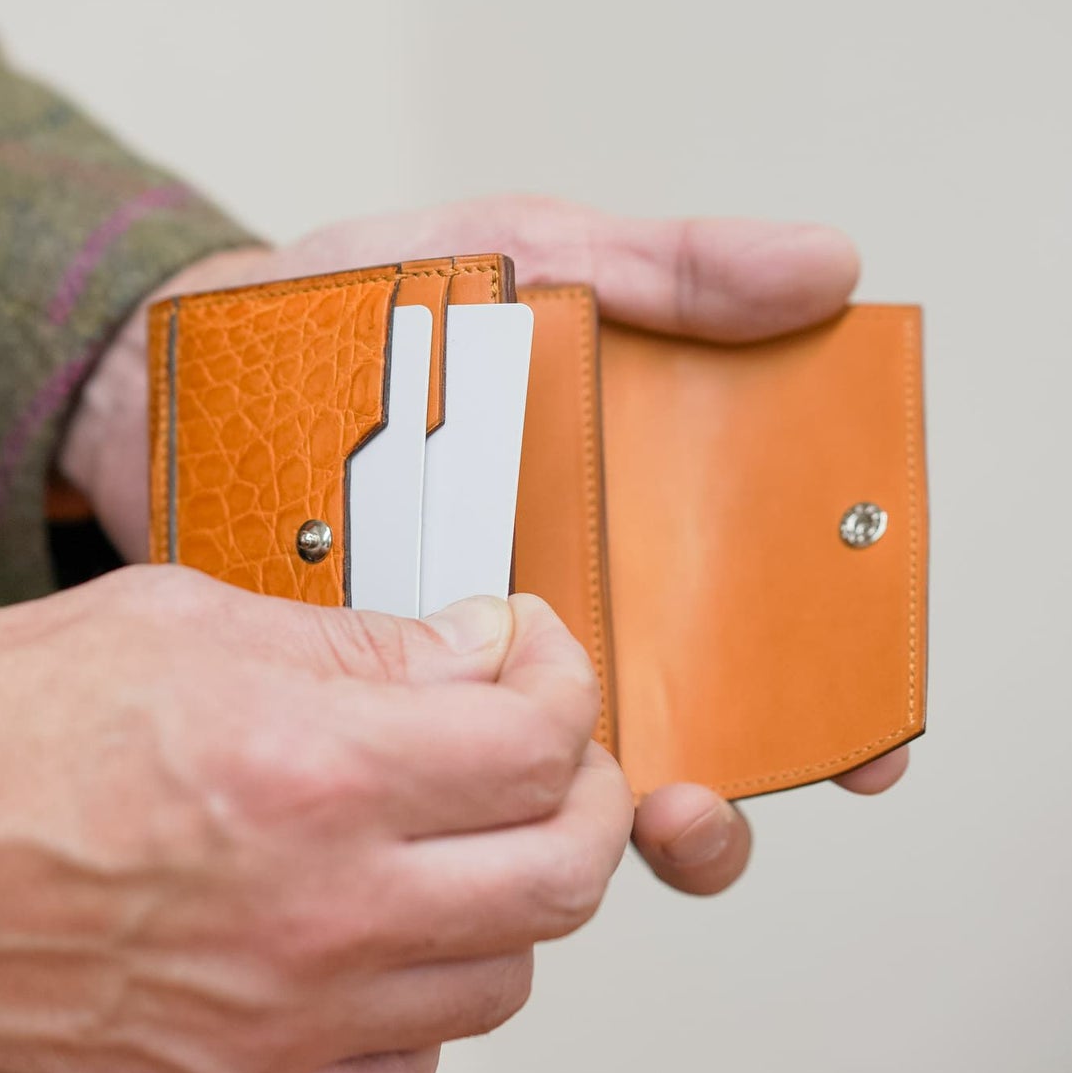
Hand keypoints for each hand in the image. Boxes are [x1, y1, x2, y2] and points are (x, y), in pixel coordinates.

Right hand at [0, 567, 631, 1072]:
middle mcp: (317, 912)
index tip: (537, 658)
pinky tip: (393, 929)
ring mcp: (287, 1023)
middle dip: (586, 792)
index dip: (563, 681)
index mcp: (311, 772)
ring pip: (507, 971)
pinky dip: (433, 989)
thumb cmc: (0, 741)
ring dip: (513, 887)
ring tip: (466, 832)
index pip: (537, 741)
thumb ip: (362, 641)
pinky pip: (416, 1060)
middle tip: (550, 746)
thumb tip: (475, 645)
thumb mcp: (189, 625)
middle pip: (564, 871)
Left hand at [59, 194, 907, 898]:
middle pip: (685, 721)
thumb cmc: (386, 304)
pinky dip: (471, 798)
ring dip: (608, 815)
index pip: (762, 613)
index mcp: (635, 505)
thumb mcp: (536, 257)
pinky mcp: (387, 686)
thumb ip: (671, 272)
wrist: (200, 356)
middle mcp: (573, 596)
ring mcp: (479, 652)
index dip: (836, 683)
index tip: (871, 730)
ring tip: (608, 807)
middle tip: (703, 798)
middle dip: (724, 793)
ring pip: (571, 771)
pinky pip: (442, 764)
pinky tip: (472, 798)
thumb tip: (825, 269)